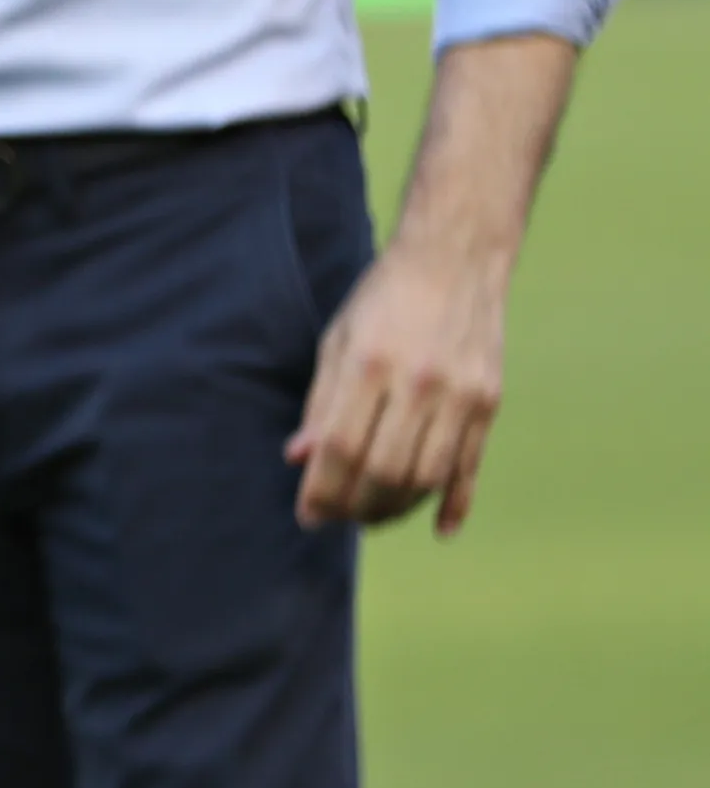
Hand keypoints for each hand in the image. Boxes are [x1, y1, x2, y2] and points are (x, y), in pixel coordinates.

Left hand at [286, 237, 508, 533]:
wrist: (454, 259)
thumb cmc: (383, 298)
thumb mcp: (338, 339)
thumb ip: (322, 402)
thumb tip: (299, 458)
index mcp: (371, 364)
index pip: (342, 448)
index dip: (322, 488)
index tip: (308, 512)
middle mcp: (420, 384)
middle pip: (386, 471)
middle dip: (355, 506)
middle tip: (337, 517)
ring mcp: (461, 396)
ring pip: (428, 477)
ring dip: (397, 508)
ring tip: (371, 516)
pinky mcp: (489, 402)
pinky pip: (471, 466)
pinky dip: (456, 503)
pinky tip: (439, 529)